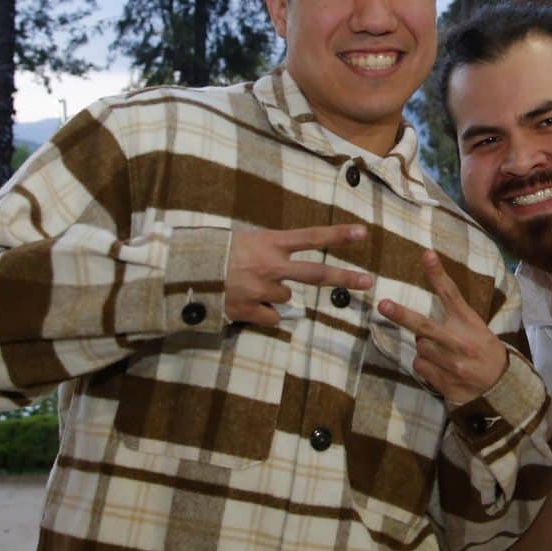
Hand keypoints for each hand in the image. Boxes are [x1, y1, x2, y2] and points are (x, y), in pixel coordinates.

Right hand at [225, 224, 372, 326]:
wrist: (182, 273)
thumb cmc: (216, 252)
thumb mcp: (245, 239)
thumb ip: (271, 250)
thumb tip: (290, 269)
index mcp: (269, 243)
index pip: (310, 237)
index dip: (338, 236)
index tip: (363, 233)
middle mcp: (270, 266)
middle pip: (316, 274)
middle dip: (345, 277)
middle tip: (368, 281)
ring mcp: (261, 290)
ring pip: (287, 298)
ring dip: (274, 295)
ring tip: (249, 285)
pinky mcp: (250, 310)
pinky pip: (271, 317)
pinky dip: (262, 312)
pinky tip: (244, 301)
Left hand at [375, 251, 511, 404]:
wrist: (500, 385)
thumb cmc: (485, 351)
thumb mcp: (477, 328)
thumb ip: (455, 319)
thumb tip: (422, 320)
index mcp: (469, 323)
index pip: (451, 294)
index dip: (437, 273)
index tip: (426, 254)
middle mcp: (458, 341)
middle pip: (423, 325)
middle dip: (401, 314)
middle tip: (383, 305)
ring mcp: (450, 362)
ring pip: (419, 347)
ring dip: (425, 347)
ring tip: (442, 352)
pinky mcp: (444, 381)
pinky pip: (420, 366)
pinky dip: (426, 365)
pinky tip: (440, 368)